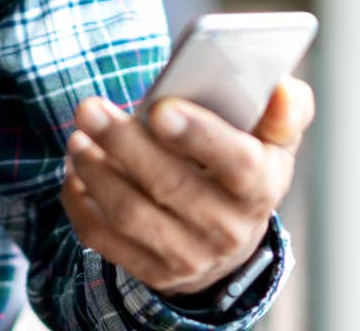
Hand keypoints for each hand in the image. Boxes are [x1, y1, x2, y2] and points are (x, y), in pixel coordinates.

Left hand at [60, 76, 314, 299]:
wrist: (228, 238)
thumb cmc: (243, 168)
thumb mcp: (273, 141)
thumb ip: (283, 111)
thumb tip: (284, 89)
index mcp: (260, 187)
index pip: (238, 163)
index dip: (200, 135)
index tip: (162, 108)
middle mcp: (227, 228)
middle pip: (170, 185)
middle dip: (124, 143)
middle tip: (90, 108)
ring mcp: (189, 255)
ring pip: (131, 213)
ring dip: (96, 170)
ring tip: (78, 136)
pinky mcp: (153, 271)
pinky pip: (105, 238)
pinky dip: (80, 202)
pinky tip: (75, 169)